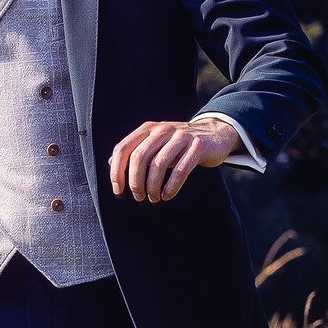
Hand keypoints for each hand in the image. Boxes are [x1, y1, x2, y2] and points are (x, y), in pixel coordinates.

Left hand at [108, 118, 239, 203]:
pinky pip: (181, 169)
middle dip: (135, 182)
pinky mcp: (198, 146)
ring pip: (158, 164)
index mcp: (148, 129)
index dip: (117, 171)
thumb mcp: (156, 142)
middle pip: (139, 157)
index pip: (123, 148)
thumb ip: (136, 150)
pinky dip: (172, 186)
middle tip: (139, 197)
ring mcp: (181, 136)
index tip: (118, 190)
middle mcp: (162, 130)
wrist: (215, 133)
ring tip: (154, 198)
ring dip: (153, 186)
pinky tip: (167, 195)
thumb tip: (112, 164)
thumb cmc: (180, 144)